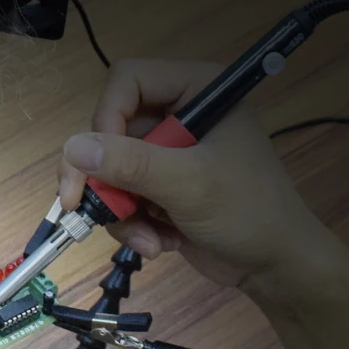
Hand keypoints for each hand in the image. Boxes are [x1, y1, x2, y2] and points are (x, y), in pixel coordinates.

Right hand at [57, 59, 328, 289]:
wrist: (275, 267)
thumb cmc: (249, 212)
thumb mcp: (190, 185)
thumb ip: (133, 163)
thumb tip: (72, 147)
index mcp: (196, 90)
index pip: (127, 81)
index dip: (107, 118)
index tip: (100, 162)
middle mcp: (178, 115)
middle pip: (109, 131)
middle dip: (106, 180)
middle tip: (87, 210)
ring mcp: (167, 154)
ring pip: (109, 171)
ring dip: (121, 211)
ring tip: (148, 238)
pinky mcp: (159, 187)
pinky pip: (121, 198)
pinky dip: (132, 225)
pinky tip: (158, 243)